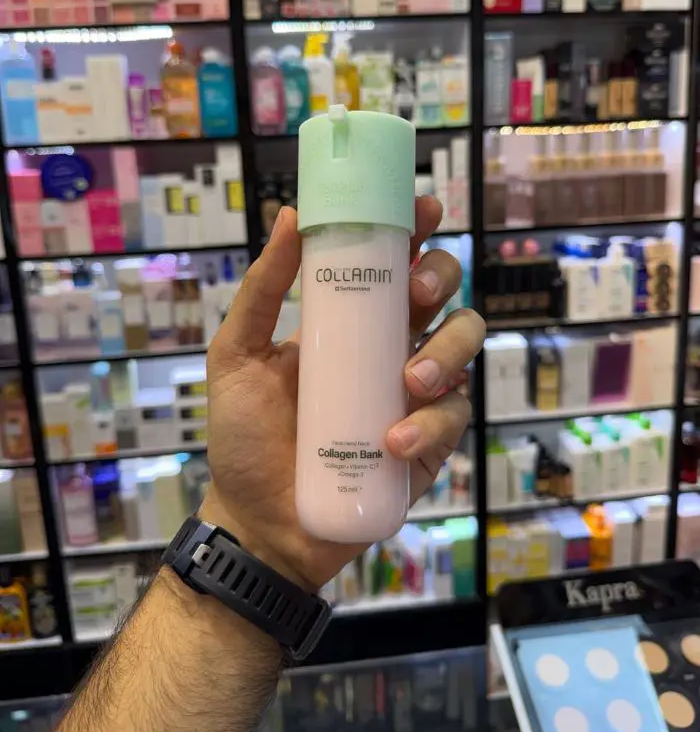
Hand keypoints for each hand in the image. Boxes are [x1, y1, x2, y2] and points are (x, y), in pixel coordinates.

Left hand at [201, 195, 484, 590]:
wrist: (259, 521)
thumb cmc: (246, 436)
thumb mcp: (238, 355)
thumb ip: (262, 290)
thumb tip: (289, 216)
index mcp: (350, 323)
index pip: (394, 265)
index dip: (415, 232)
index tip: (420, 210)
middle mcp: (390, 350)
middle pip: (444, 296)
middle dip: (443, 281)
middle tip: (417, 295)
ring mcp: (414, 397)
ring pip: (464, 349)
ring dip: (448, 354)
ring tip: (408, 383)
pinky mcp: (429, 444)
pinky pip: (454, 417)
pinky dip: (431, 425)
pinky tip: (393, 443)